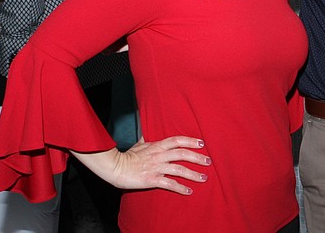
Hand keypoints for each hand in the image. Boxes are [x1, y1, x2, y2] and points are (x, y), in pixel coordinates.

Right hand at [73, 136, 210, 194]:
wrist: (115, 168)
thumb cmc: (127, 156)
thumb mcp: (139, 144)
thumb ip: (148, 139)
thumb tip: (148, 132)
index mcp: (157, 146)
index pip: (177, 140)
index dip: (190, 141)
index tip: (202, 143)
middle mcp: (159, 155)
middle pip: (182, 154)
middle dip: (197, 157)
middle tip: (208, 161)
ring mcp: (156, 168)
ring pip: (179, 170)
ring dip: (193, 174)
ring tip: (204, 178)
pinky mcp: (152, 180)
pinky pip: (169, 184)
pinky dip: (180, 188)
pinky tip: (189, 191)